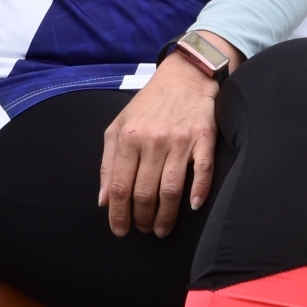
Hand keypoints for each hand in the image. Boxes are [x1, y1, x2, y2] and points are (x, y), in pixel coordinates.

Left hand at [96, 33, 240, 237]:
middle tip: (143, 230)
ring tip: (160, 229)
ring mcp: (179, 140)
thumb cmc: (149, 104)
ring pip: (170, 189)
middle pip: (144, 192)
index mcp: (128, 137)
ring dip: (165, 216)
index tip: (119, 230)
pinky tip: (193, 208)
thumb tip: (103, 200)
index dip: (118, 213)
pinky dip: (198, 192)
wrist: (185, 75)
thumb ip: (108, 162)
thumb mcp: (119, 125)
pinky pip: (202, 171)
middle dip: (141, 218)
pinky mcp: (203, 138)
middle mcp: (152, 140)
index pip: (119, 185)